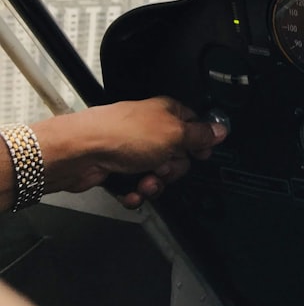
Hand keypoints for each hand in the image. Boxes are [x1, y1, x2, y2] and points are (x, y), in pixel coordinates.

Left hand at [31, 97, 227, 207]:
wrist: (80, 153)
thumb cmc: (122, 134)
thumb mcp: (174, 134)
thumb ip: (200, 134)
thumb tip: (220, 130)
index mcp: (167, 112)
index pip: (195, 125)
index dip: (200, 143)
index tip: (201, 154)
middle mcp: (151, 129)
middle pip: (179, 156)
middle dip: (174, 169)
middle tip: (163, 167)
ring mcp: (134, 149)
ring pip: (159, 174)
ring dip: (155, 184)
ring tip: (144, 182)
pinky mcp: (119, 168)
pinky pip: (138, 186)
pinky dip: (136, 193)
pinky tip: (132, 190)